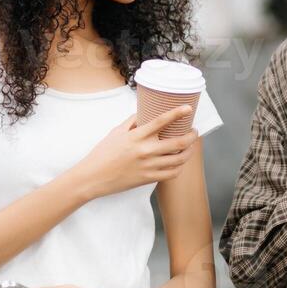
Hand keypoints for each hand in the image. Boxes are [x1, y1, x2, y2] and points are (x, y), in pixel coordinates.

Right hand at [74, 107, 197, 198]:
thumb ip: (132, 122)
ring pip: (179, 159)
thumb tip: (144, 112)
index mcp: (137, 136)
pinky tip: (179, 162)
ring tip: (190, 147)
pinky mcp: (148, 179)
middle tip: (193, 132)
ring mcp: (148, 166)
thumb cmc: (103, 153)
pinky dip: (179, 167)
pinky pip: (171, 173)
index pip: (161, 121)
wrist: (93, 177)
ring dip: (189, 152)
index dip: (177, 113)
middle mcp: (145, 150)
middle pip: (178, 142)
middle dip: (191, 136)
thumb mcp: (116, 132)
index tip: (188, 109)